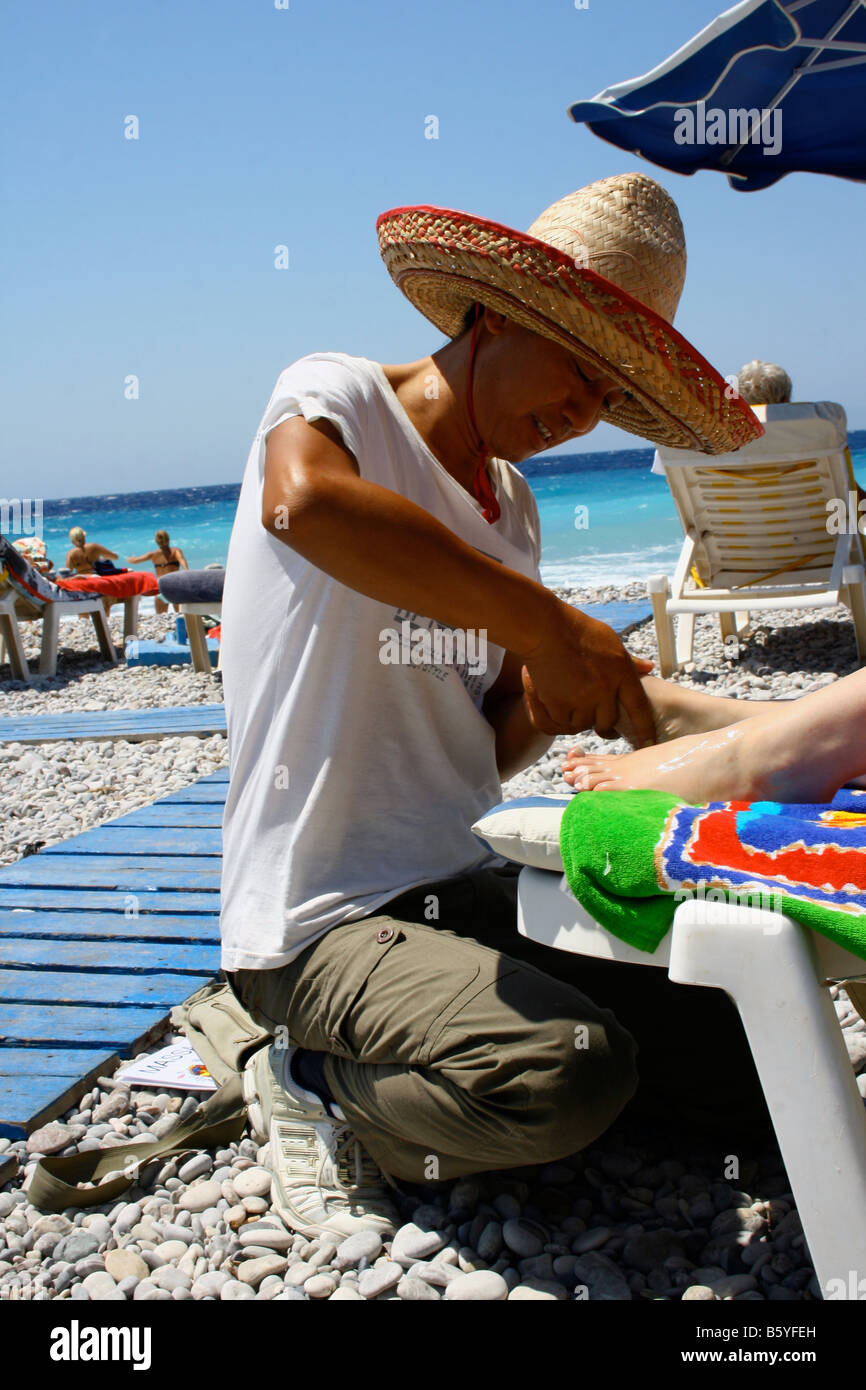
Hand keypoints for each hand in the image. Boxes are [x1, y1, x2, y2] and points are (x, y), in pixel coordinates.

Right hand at [520, 604, 654, 743]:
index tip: (648, 743)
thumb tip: (649, 667)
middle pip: (608, 722)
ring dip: (579, 717)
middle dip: (604, 724)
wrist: (545, 630)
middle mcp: (604, 690)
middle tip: (597, 717)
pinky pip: (561, 723)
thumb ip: (630, 661)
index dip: (645, 730)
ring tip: (571, 699)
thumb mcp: (611, 640)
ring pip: (584, 724)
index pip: (640, 709)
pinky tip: (554, 700)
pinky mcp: (558, 705)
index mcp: (622, 673)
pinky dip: (559, 716)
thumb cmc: (579, 631)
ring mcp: (580, 699)